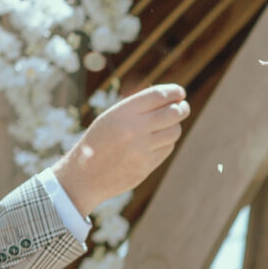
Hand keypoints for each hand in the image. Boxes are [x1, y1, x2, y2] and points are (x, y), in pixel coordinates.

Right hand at [52, 83, 188, 213]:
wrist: (84, 176)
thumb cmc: (99, 141)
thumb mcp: (110, 118)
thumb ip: (136, 107)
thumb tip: (169, 97)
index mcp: (122, 113)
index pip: (158, 96)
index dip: (173, 92)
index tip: (180, 93)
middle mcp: (133, 130)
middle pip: (172, 113)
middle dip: (182, 108)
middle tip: (183, 107)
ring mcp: (141, 150)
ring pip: (174, 132)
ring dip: (175, 126)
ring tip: (168, 125)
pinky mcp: (146, 166)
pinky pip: (167, 148)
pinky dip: (167, 142)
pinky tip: (158, 141)